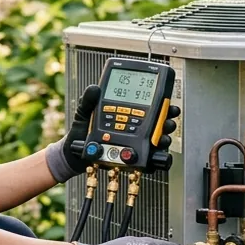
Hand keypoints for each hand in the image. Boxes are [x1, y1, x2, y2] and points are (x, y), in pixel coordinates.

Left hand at [44, 86, 180, 181]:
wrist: (75, 154)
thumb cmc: (80, 132)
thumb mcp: (83, 113)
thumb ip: (88, 100)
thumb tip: (94, 88)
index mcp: (124, 111)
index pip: (146, 104)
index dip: (160, 101)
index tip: (167, 100)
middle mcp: (133, 126)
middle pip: (157, 121)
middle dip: (168, 119)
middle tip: (169, 119)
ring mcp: (134, 141)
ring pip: (157, 138)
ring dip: (164, 136)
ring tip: (162, 137)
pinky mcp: (132, 156)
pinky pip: (149, 156)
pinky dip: (156, 155)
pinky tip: (156, 152)